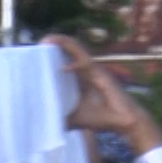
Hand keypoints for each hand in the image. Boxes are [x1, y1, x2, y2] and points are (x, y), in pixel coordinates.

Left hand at [45, 36, 161, 154]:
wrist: (122, 122)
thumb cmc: (100, 118)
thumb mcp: (74, 118)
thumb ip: (59, 117)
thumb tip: (41, 122)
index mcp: (80, 77)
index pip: (66, 58)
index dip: (55, 51)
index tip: (39, 48)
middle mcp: (87, 70)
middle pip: (71, 51)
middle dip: (58, 42)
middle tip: (42, 40)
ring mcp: (95, 71)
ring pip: (78, 52)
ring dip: (65, 44)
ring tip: (49, 40)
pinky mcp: (102, 76)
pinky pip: (88, 67)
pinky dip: (76, 66)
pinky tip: (64, 68)